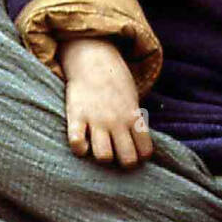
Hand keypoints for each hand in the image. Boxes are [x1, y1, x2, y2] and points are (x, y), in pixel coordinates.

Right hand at [59, 37, 152, 168]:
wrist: (93, 60)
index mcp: (133, 116)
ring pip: (103, 156)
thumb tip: (139, 146)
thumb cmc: (114, 82)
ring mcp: (96, 120)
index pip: (145, 151)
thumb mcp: (132, 99)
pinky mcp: (76, 116)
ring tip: (100, 149)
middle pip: (126, 159)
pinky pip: (76, 143)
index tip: (134, 152)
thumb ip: (135, 122)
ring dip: (102, 157)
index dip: (140, 156)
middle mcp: (117, 121)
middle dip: (123, 162)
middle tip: (117, 154)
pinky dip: (79, 149)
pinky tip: (82, 143)